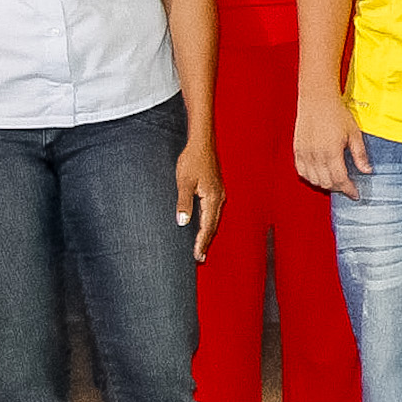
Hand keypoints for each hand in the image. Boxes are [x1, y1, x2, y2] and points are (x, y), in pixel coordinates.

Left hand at [175, 135, 223, 262]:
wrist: (202, 144)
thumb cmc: (192, 161)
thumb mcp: (184, 182)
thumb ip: (184, 203)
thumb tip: (182, 222)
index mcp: (213, 199)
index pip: (207, 226)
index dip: (201, 242)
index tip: (197, 256)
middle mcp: (219, 198)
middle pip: (213, 226)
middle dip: (206, 242)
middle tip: (199, 257)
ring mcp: (219, 194)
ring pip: (214, 219)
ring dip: (208, 233)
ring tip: (201, 246)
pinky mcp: (216, 190)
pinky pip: (214, 212)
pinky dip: (209, 223)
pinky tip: (204, 226)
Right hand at [296, 91, 371, 195]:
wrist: (317, 100)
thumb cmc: (337, 114)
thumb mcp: (354, 133)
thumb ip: (360, 154)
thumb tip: (367, 171)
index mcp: (331, 152)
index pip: (340, 179)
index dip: (348, 190)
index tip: (356, 194)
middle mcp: (316, 155)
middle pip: (326, 182)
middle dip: (339, 188)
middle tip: (348, 187)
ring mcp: (304, 153)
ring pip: (314, 179)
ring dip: (325, 184)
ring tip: (336, 182)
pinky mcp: (297, 150)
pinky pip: (301, 171)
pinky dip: (311, 177)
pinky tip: (320, 176)